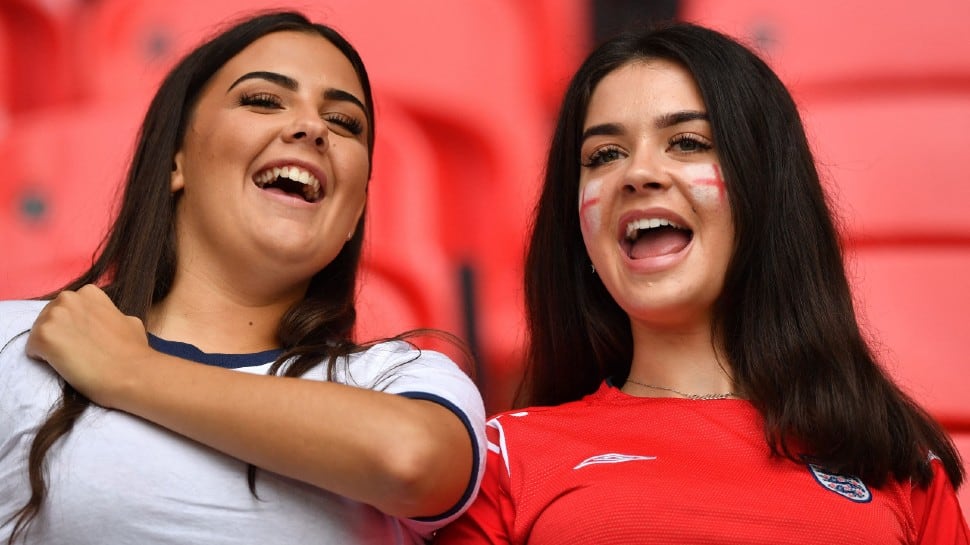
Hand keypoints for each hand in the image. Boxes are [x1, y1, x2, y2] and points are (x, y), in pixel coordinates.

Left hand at [26, 284, 151, 407]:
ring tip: (72, 360)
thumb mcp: (128, 321)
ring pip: (39, 332)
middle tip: (78, 351)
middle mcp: (69, 298)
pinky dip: (43, 359)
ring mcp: (54, 316)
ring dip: (51, 347)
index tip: (86, 339)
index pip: (67, 307)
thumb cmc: (134, 351)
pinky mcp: (43, 336)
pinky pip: (33, 349)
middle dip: (60, 333)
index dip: (75, 325)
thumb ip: (110, 315)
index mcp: (89, 293)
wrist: (132, 373)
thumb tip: (107, 321)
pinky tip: (64, 365)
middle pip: (50, 317)